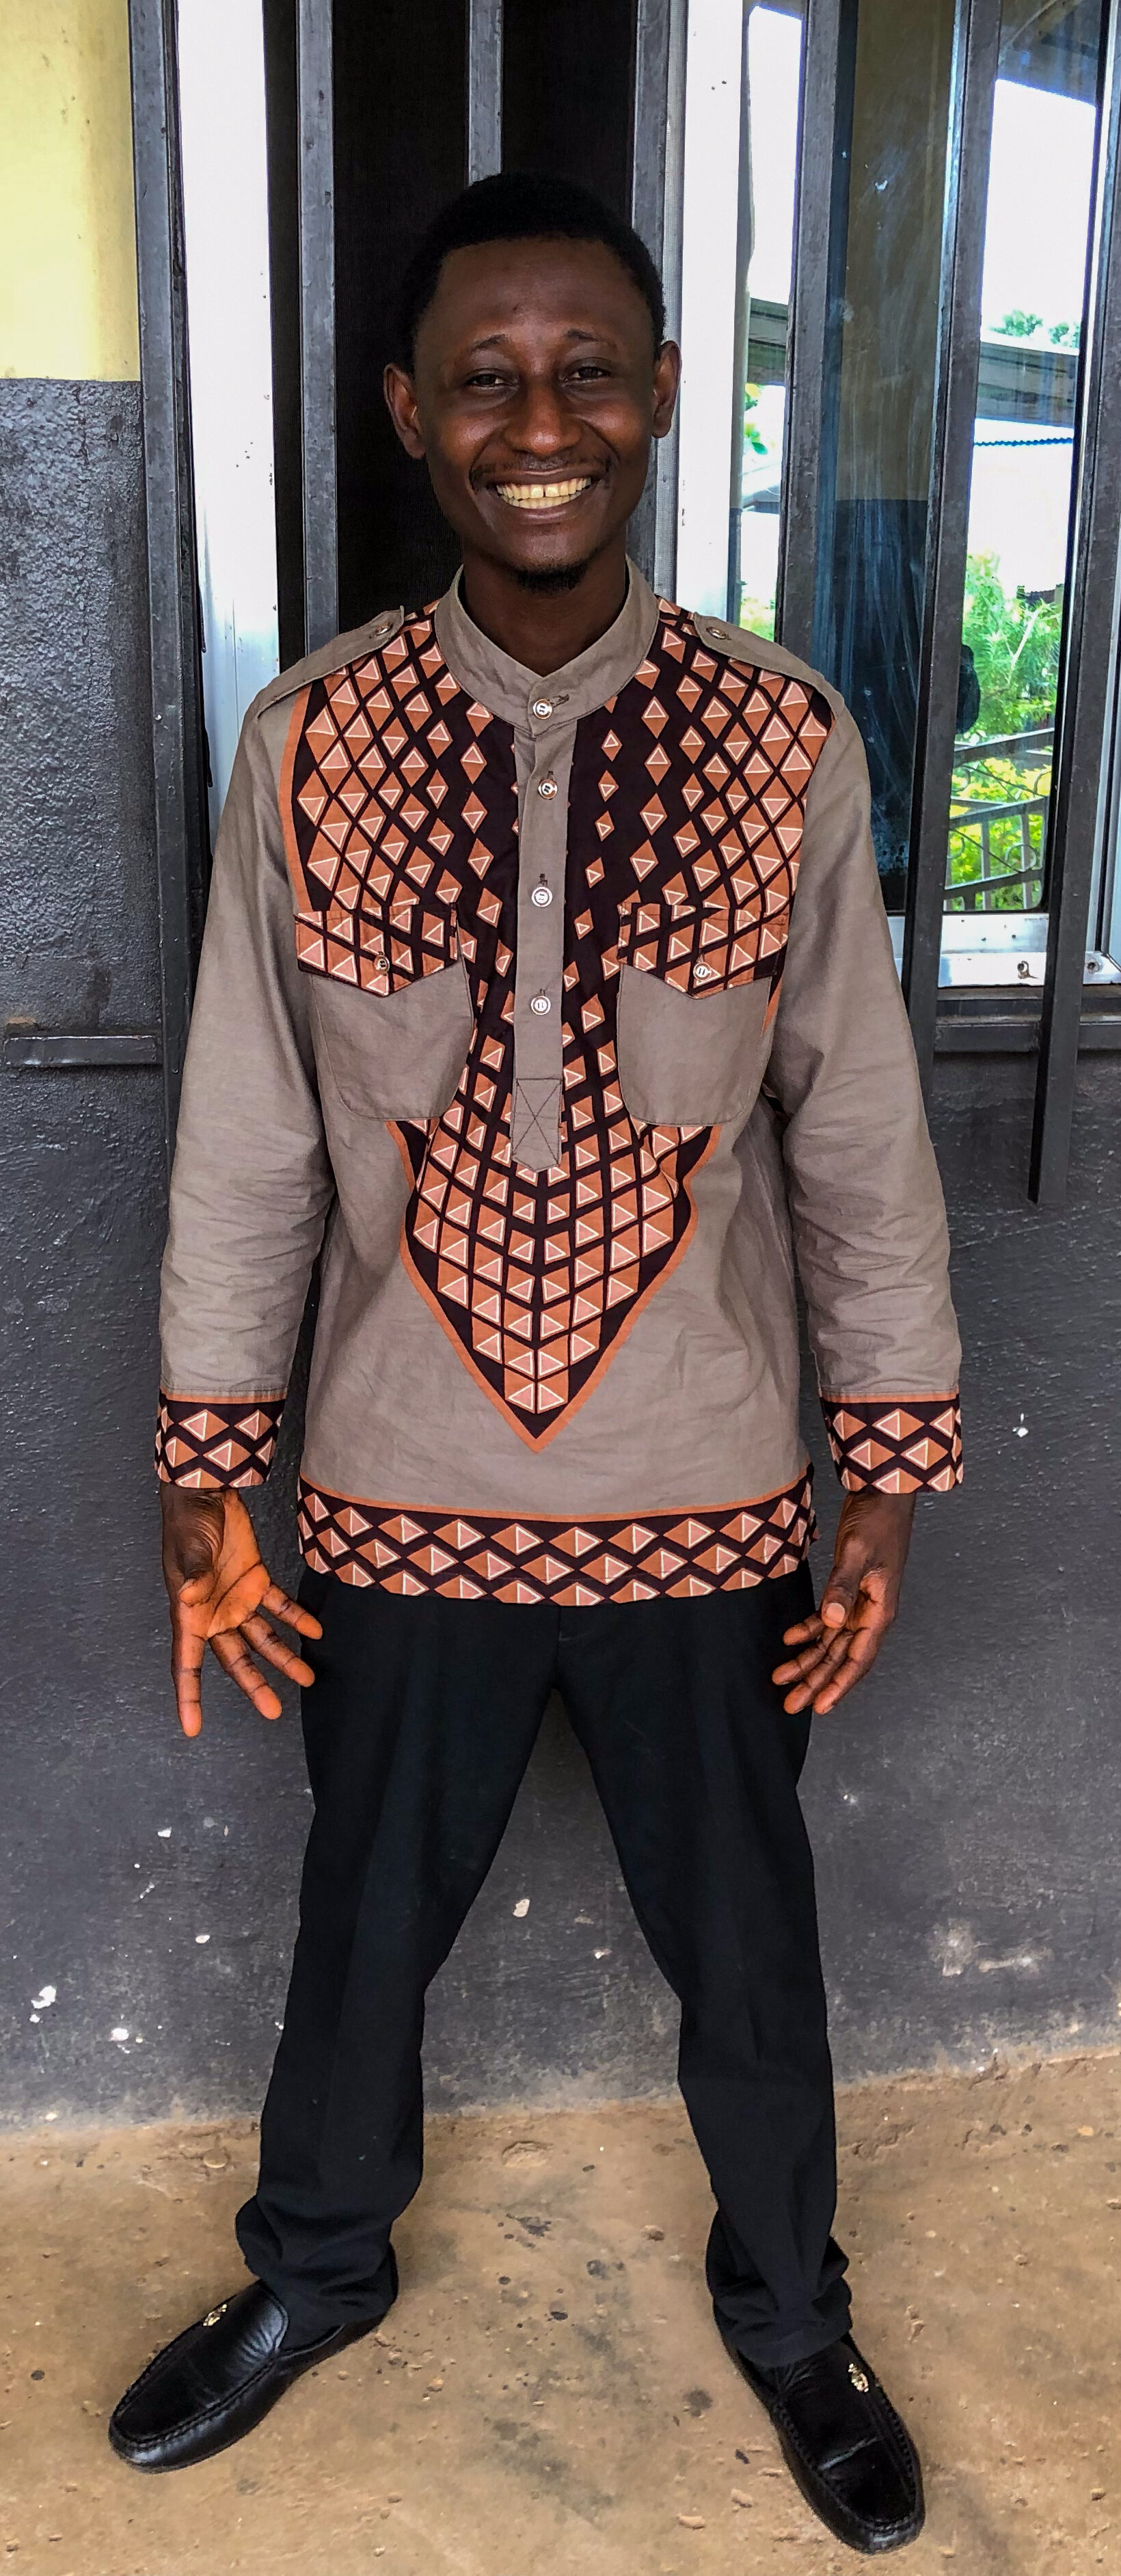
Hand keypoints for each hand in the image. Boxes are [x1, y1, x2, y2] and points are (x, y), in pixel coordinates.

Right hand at [160, 1486, 321, 1738]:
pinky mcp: (256, 1580)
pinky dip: (297, 1617)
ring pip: (262, 1639)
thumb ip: (193, 1577)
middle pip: (234, 1660)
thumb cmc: (189, 1522)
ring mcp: (236, 1599)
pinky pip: (279, 1606)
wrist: (207, 1492)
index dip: (189, 1698)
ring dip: (284, 1658)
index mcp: (190, 1614)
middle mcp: (214, 1614)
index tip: (192, 1729)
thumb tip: (189, 1600)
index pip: (187, 1664)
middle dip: (254, 1686)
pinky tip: (316, 1630)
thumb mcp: (190, 1550)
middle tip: (274, 1711)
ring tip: (308, 1677)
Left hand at [772, 1490, 915, 1715]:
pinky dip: (808, 1630)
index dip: (839, 1684)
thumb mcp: (857, 1553)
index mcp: (879, 1610)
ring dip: (808, 1660)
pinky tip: (789, 1639)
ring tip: (782, 1677)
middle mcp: (870, 1613)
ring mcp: (859, 1603)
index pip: (858, 1658)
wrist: (882, 1492)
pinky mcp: (848, 1590)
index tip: (820, 1706)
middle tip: (791, 1703)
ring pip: (831, 1642)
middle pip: (840, 1657)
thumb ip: (843, 1587)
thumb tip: (833, 1622)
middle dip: (816, 1681)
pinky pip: (827, 1620)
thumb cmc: (877, 1520)